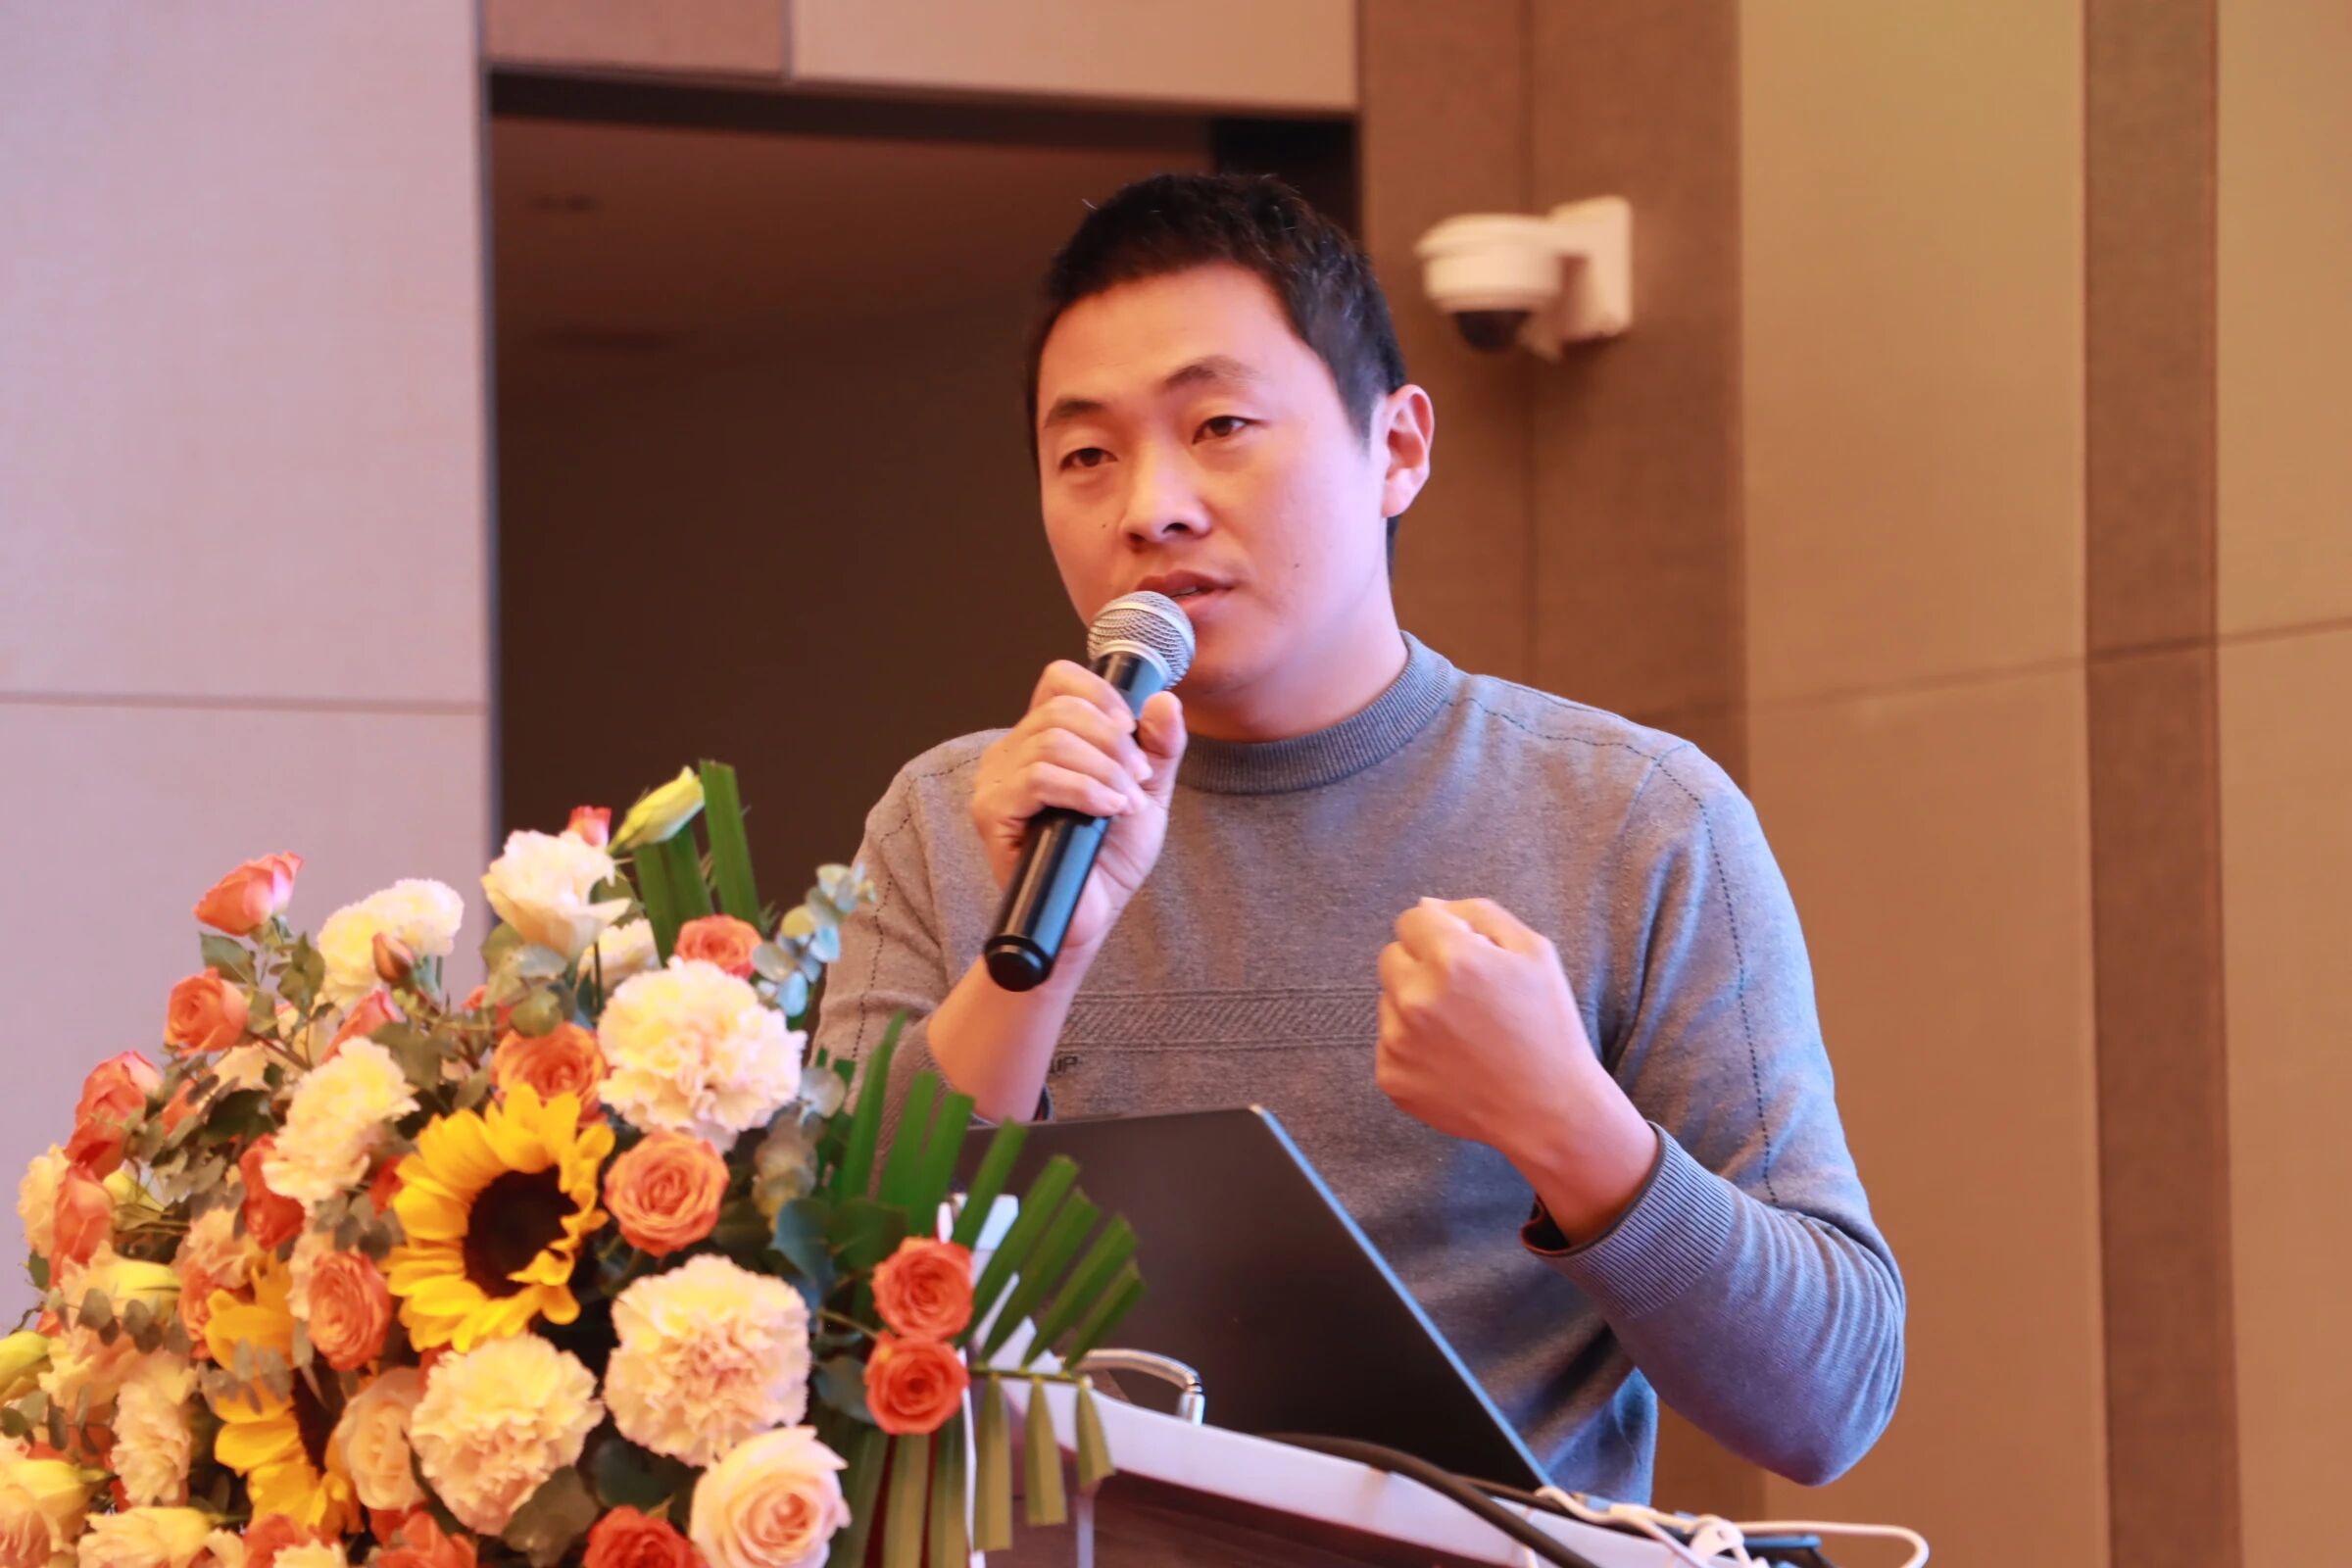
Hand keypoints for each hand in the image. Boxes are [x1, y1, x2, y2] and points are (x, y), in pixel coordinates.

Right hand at [970, 660, 1187, 956]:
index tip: (1133, 728)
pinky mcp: (991, 812)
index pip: (1059, 680)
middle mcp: (1013, 751)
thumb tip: (1165, 699)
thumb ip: (1160, 747)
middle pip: (1061, 708)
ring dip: (1103, 770)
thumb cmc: (1110, 856)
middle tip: (1138, 779)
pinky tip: (1106, 810)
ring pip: (1050, 742)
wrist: (1091, 914)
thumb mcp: (1147, 792)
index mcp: (1044, 737)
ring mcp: (997, 781)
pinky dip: (1083, 790)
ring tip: (1125, 803)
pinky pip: (1037, 779)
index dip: (1101, 694)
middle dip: (1113, 742)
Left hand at [1377, 898, 1654, 1237]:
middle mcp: (1416, 997)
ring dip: (1415, 1006)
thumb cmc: (1549, 1026)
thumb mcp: (1534, 952)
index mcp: (1452, 958)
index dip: (1439, 934)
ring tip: (1463, 1032)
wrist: (1549, 1110)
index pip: (1411, 919)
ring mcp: (1398, 1041)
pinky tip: (1453, 1060)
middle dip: (1421, 966)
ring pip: (1389, 1000)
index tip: (1463, 957)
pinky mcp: (1391, 1076)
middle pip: (1391, 956)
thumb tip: (1427, 906)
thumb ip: (1478, 914)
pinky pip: (1388, 1042)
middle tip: (1465, 996)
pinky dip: (1413, 1046)